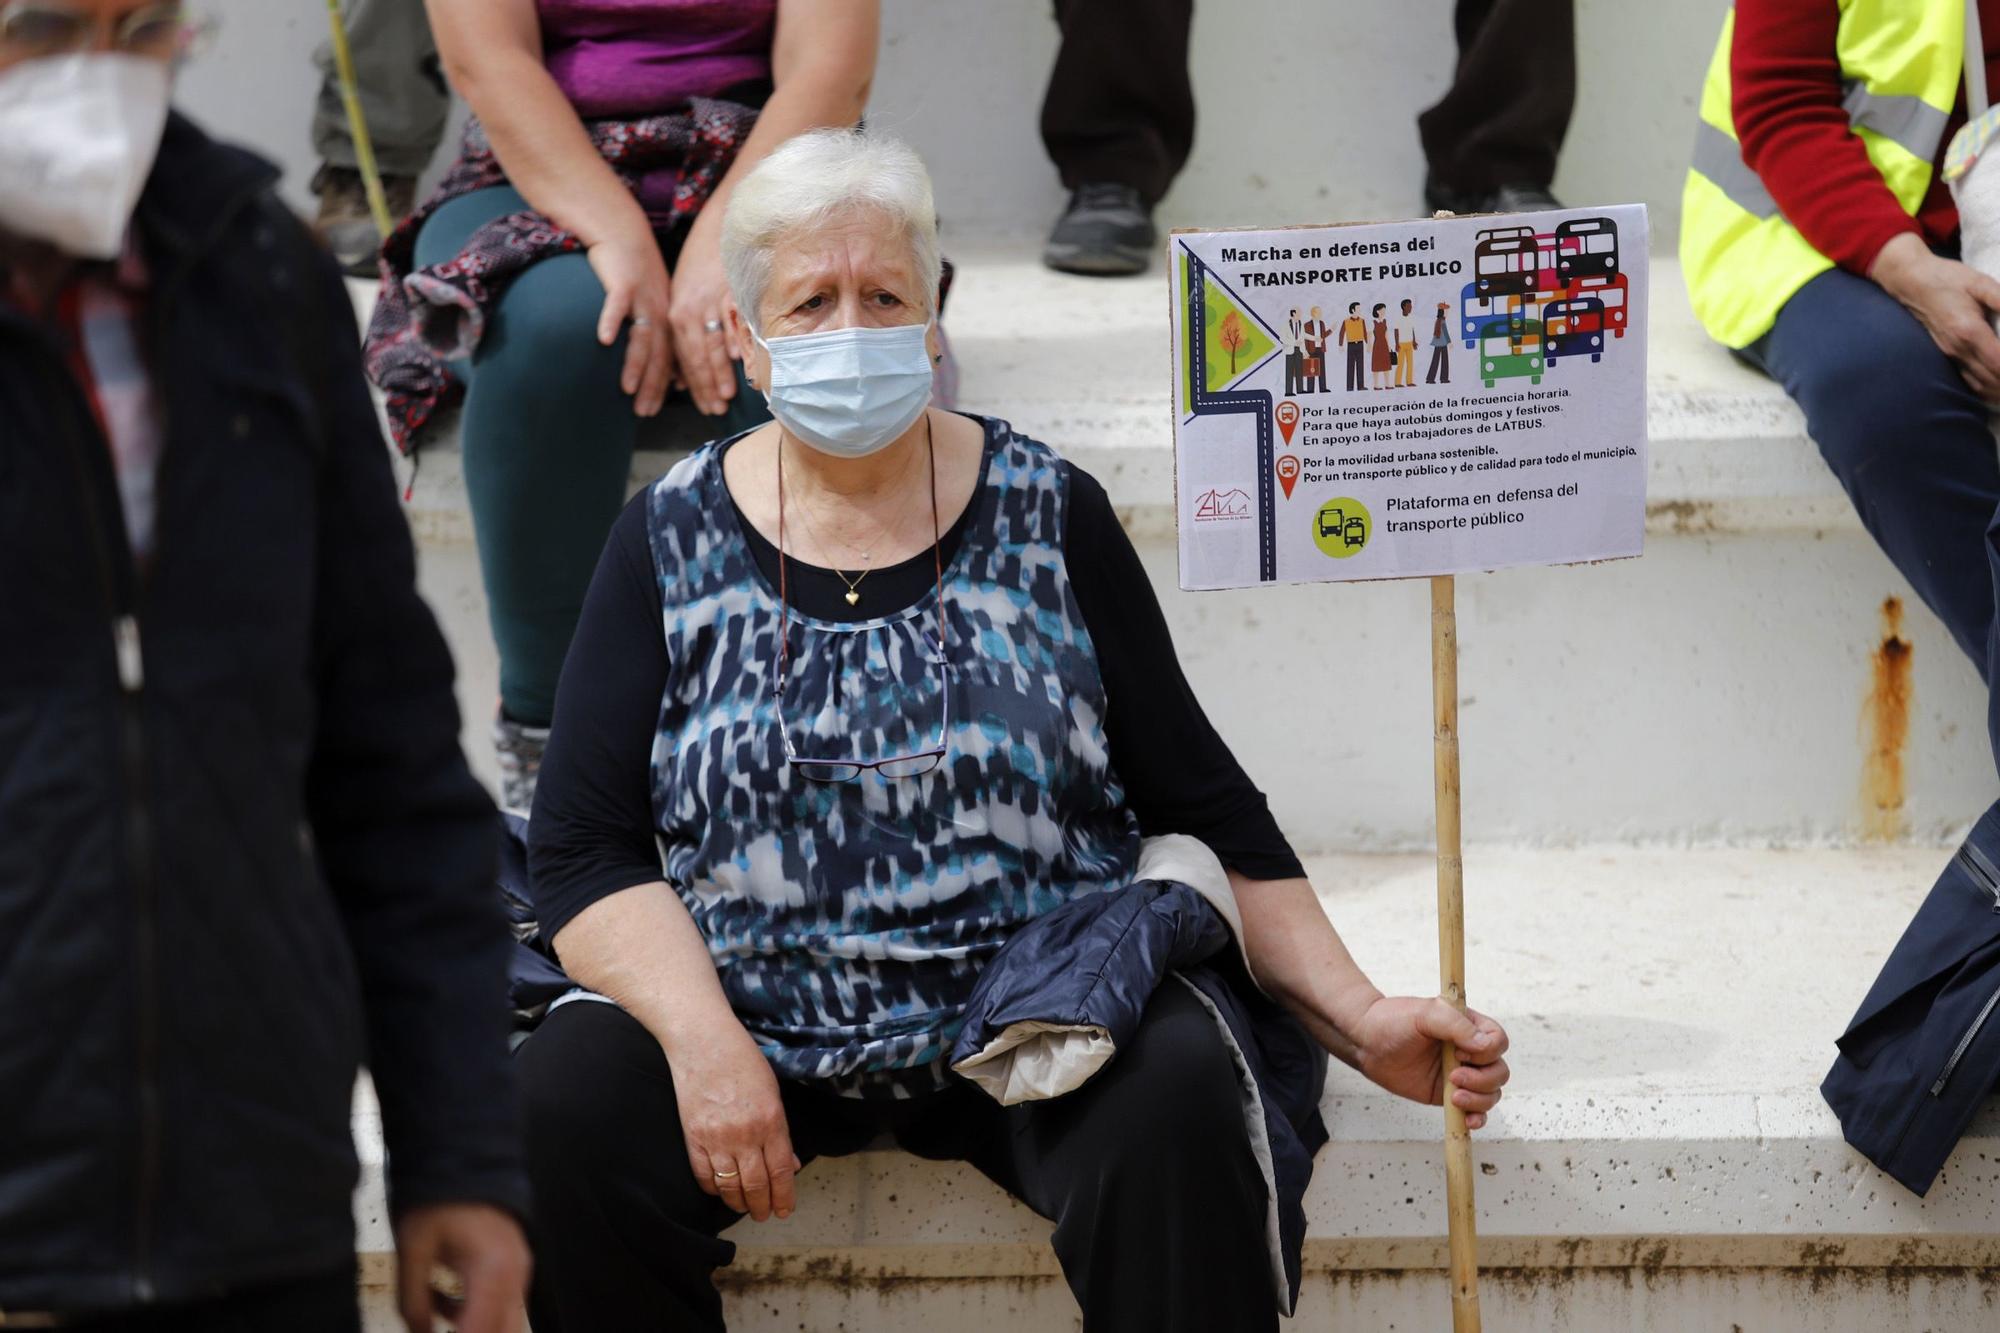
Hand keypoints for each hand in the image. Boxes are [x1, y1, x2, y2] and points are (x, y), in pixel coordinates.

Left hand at [392, 1202, 530, 1332]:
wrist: (464, 1159)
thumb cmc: (441, 1197)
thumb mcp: (413, 1249)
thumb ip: (412, 1301)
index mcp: (493, 1270)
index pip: (480, 1332)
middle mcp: (515, 1274)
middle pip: (502, 1332)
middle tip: (438, 1327)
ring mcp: (519, 1271)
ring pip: (505, 1324)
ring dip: (473, 1327)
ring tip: (435, 1308)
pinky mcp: (515, 1267)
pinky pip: (502, 1306)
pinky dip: (475, 1314)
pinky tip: (444, 1298)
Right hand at [585, 220, 673, 416]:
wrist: (623, 233)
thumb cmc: (633, 273)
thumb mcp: (650, 304)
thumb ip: (655, 335)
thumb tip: (662, 368)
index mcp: (667, 320)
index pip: (668, 360)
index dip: (663, 387)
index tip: (654, 412)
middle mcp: (659, 312)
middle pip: (658, 356)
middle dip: (652, 386)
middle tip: (644, 413)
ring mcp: (642, 298)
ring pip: (641, 337)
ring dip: (634, 365)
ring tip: (626, 389)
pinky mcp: (623, 283)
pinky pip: (617, 305)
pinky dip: (611, 322)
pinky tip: (604, 340)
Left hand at [668, 216, 739, 416]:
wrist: (718, 228)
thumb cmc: (703, 267)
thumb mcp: (686, 299)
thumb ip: (686, 337)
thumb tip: (681, 377)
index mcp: (677, 315)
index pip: (684, 358)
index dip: (694, 385)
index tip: (703, 406)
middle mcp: (689, 310)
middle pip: (697, 355)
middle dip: (705, 386)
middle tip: (714, 410)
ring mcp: (710, 301)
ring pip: (713, 342)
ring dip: (719, 372)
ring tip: (727, 396)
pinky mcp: (729, 289)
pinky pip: (732, 319)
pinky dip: (734, 338)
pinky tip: (738, 359)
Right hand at [669, 1025, 799, 1221]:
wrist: (702, 1042)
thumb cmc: (742, 1060)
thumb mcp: (772, 1092)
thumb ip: (781, 1131)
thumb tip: (790, 1164)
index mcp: (771, 1121)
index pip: (781, 1172)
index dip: (784, 1196)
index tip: (785, 1209)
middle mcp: (745, 1134)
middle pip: (756, 1185)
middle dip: (763, 1206)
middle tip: (766, 1214)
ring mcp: (716, 1138)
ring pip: (730, 1186)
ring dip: (740, 1203)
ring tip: (746, 1208)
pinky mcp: (693, 1138)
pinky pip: (704, 1176)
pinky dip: (714, 1189)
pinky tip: (721, 1191)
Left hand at [1348, 995, 1509, 1130]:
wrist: (1367, 1042)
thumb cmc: (1394, 1021)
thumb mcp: (1425, 1013)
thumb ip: (1456, 1025)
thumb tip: (1486, 1045)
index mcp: (1468, 1026)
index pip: (1498, 1041)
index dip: (1487, 1051)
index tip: (1459, 1051)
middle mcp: (1469, 1051)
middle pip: (1499, 1071)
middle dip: (1483, 1079)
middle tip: (1454, 1076)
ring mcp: (1461, 1074)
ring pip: (1491, 1093)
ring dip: (1479, 1099)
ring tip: (1452, 1096)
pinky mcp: (1449, 1094)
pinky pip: (1475, 1110)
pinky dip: (1478, 1117)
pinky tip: (1466, 1119)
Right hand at [1870, 231, 1999, 399]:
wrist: (1911, 282)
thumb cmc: (1947, 279)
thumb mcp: (1980, 282)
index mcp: (1969, 331)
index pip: (1999, 363)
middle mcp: (1959, 349)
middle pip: (1992, 380)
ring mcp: (1951, 355)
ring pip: (1981, 385)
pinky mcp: (1947, 355)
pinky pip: (1969, 381)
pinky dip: (1987, 390)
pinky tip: (1998, 391)